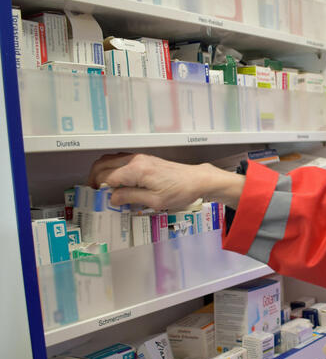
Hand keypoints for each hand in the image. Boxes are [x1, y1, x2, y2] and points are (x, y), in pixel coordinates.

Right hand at [87, 153, 244, 210]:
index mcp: (136, 170)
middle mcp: (136, 160)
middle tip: (95, 192)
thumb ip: (130, 198)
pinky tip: (116, 181)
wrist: (197, 180)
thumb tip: (112, 198)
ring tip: (103, 187)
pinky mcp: (144, 159)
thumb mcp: (154, 201)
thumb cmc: (180, 191)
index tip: (98, 199)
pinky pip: (120, 160)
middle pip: (103, 164)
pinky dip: (112, 168)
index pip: (106, 177)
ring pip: (110, 160)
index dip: (99, 189)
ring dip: (102, 171)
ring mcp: (140, 158)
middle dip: (94, 178)